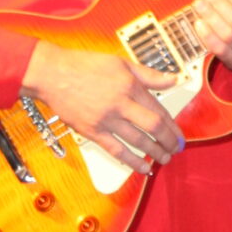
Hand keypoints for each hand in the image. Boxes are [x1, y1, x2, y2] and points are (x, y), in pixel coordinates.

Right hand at [22, 40, 183, 171]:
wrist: (52, 75)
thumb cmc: (85, 66)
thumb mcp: (121, 63)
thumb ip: (149, 75)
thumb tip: (174, 79)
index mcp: (130, 86)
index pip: (158, 109)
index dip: (172, 125)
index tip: (178, 134)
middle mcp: (120, 104)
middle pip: (153, 127)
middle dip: (168, 141)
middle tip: (176, 148)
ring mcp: (106, 120)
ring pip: (138, 141)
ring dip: (154, 152)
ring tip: (164, 158)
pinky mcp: (92, 132)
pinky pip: (116, 150)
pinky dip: (132, 161)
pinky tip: (143, 168)